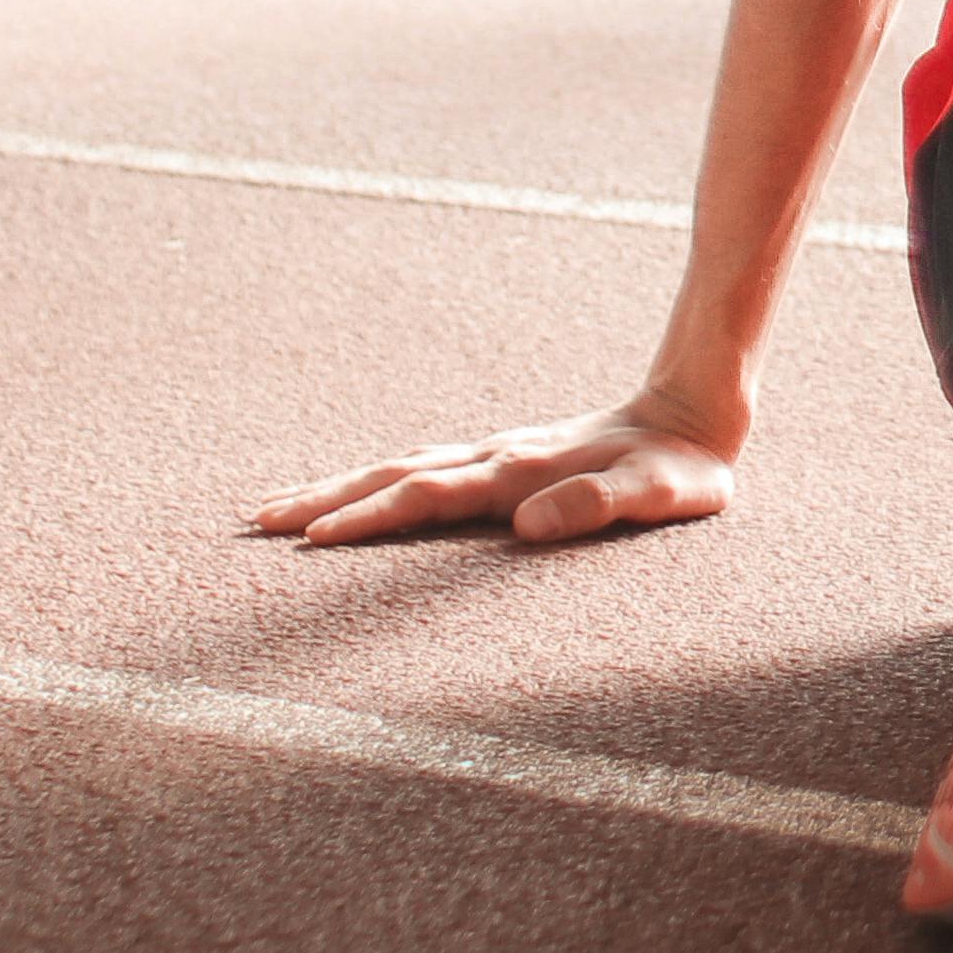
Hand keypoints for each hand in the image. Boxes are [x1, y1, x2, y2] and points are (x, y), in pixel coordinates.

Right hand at [245, 389, 742, 549]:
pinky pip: (423, 472)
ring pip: (400, 467)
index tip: (315, 540)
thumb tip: (525, 525)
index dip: (371, 518)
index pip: (428, 496)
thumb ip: (598, 506)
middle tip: (260, 522)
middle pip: (393, 475)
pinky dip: (377, 484)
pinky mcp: (502, 461)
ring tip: (281, 511)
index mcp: (519, 471)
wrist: (693, 412)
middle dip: (326, 500)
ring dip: (341, 489)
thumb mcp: (656, 495)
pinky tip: (356, 499)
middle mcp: (496, 458)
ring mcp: (495, 455)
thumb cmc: (679, 469)